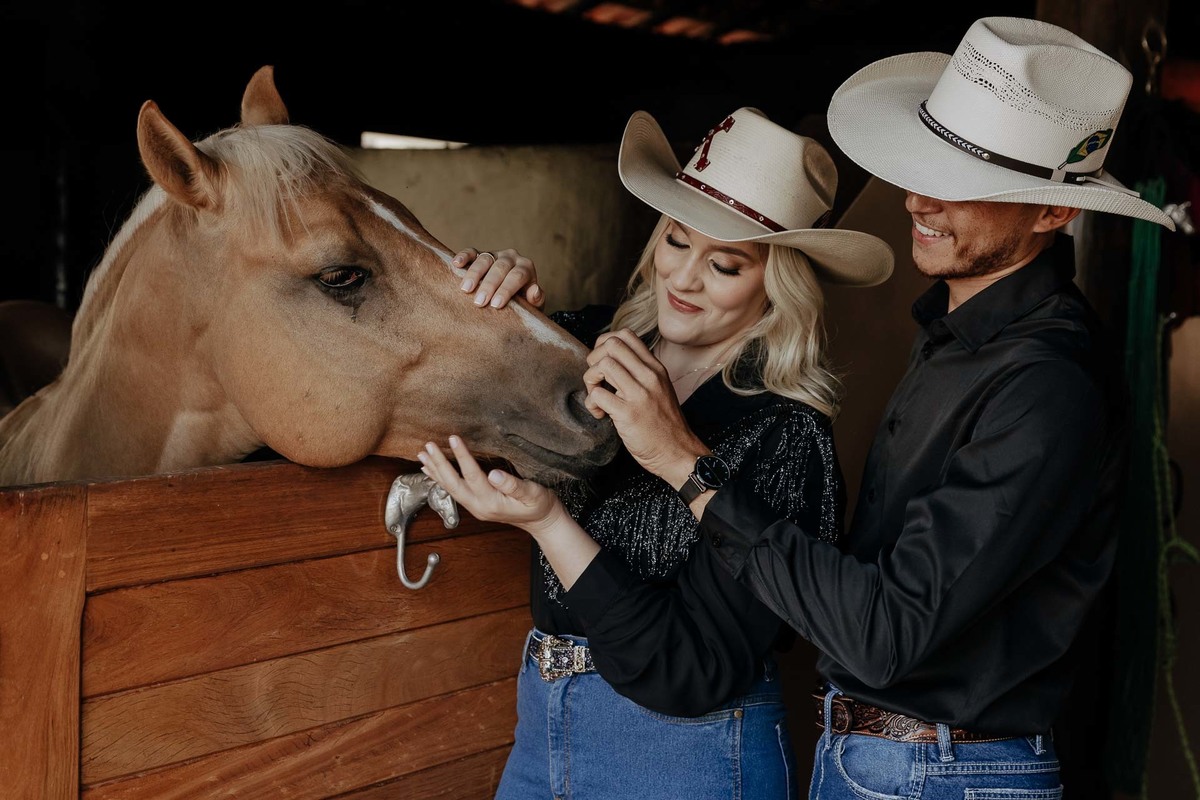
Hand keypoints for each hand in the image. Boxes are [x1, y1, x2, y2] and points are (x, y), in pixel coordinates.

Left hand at [417, 434, 566, 535]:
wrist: (542, 521)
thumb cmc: (540, 505)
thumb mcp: (533, 494)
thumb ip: (513, 485)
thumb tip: (493, 473)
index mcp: (492, 502)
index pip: (472, 475)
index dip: (462, 456)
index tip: (454, 438)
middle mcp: (478, 506)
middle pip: (453, 483)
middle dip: (439, 464)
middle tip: (428, 445)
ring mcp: (475, 507)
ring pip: (449, 487)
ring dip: (435, 470)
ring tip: (422, 454)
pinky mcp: (475, 504)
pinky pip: (453, 490)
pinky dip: (440, 478)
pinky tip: (431, 469)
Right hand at [451, 247, 542, 308]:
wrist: (512, 296)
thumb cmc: (523, 302)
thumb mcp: (533, 304)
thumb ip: (536, 299)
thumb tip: (534, 291)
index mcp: (526, 267)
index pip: (517, 276)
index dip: (506, 290)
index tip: (496, 304)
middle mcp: (511, 257)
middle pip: (500, 268)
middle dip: (489, 285)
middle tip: (479, 302)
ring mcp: (495, 254)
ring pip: (485, 259)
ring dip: (474, 274)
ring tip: (466, 289)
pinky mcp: (480, 254)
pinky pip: (471, 252)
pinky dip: (463, 256)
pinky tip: (456, 264)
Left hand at [583, 329, 707, 486]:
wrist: (677, 453)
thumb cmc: (664, 424)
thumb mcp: (659, 388)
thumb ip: (639, 372)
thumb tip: (609, 360)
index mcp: (655, 368)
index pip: (626, 335)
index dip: (605, 344)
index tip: (602, 363)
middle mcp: (649, 376)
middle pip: (611, 345)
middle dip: (593, 359)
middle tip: (596, 379)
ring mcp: (639, 394)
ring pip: (602, 366)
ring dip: (590, 381)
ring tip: (596, 396)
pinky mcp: (628, 414)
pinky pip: (597, 395)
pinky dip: (591, 403)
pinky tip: (600, 414)